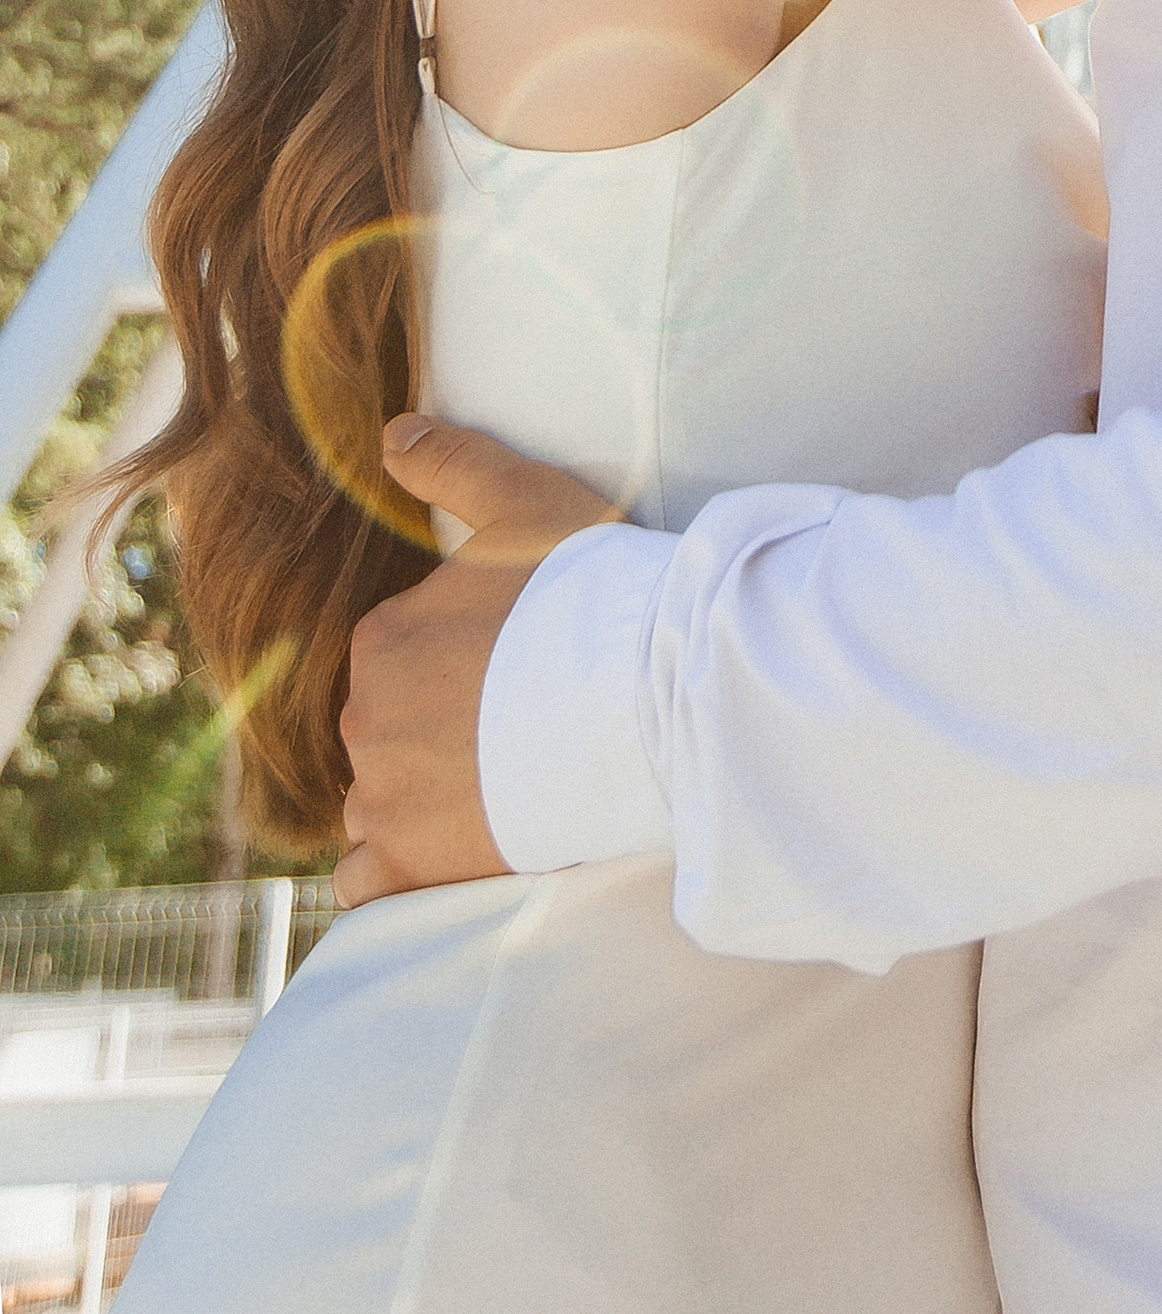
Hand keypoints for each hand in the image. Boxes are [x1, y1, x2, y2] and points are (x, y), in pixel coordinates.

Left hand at [335, 417, 620, 910]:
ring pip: (373, 803)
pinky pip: (366, 881)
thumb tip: (390, 432)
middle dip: (431, 732)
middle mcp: (364, 719)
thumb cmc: (592, 594)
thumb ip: (453, 463)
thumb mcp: (526, 503)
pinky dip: (393, 872)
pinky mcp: (412, 866)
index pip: (394, 657)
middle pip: (383, 731)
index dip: (454, 664)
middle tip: (513, 731)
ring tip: (491, 791)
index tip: (510, 670)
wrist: (645, 696)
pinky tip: (445, 852)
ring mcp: (384, 798)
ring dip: (414, 800)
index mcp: (383, 639)